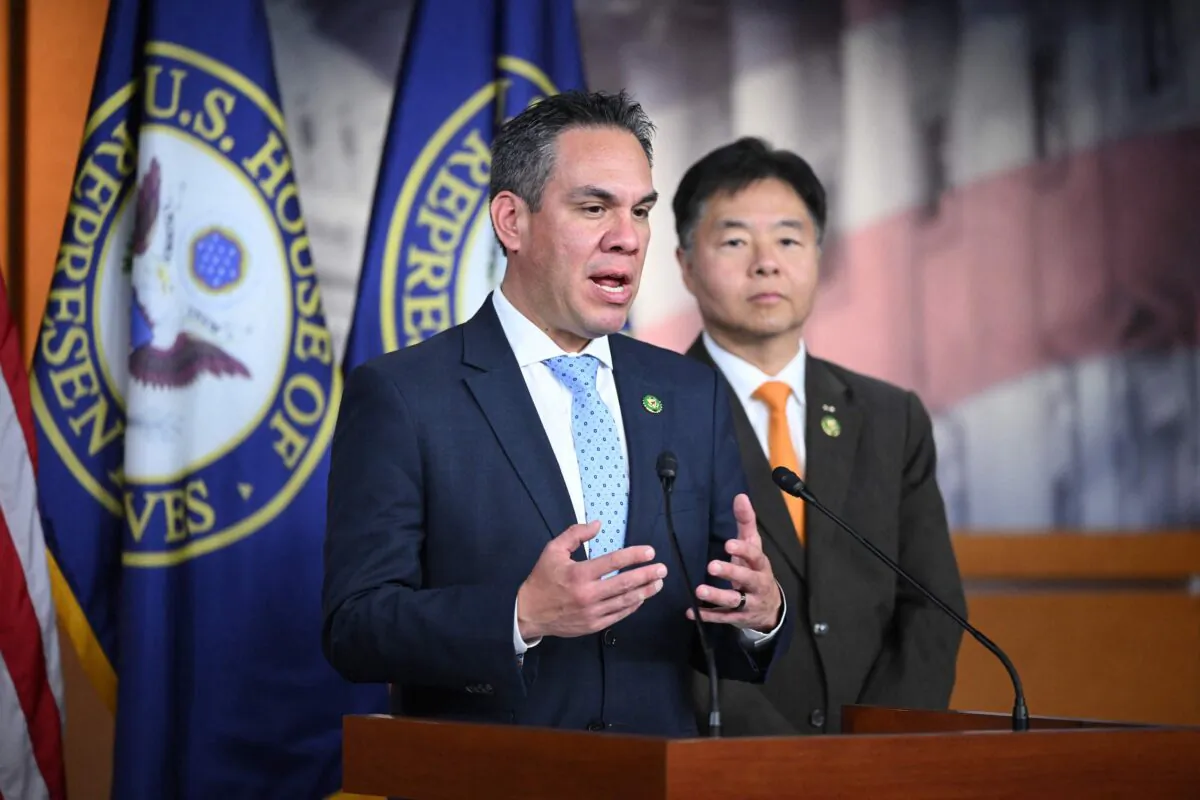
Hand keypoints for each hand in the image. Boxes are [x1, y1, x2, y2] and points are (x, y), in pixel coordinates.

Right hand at [517, 520, 665, 640]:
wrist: (529, 613)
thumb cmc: (542, 579)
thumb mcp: (553, 550)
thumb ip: (575, 534)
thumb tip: (598, 524)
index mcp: (579, 574)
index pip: (613, 562)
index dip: (634, 556)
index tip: (650, 552)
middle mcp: (588, 594)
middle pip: (625, 583)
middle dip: (647, 575)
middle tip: (662, 569)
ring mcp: (592, 612)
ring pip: (625, 601)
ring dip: (645, 591)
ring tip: (658, 583)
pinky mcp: (593, 625)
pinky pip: (618, 615)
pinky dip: (632, 606)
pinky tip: (641, 598)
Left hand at [687, 493, 781, 632]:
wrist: (770, 607)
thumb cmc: (756, 569)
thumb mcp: (753, 546)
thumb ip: (746, 522)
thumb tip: (740, 496)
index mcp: (760, 565)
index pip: (755, 556)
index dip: (743, 551)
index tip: (728, 544)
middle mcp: (757, 584)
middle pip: (747, 579)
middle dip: (730, 573)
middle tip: (711, 565)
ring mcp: (749, 603)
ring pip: (735, 601)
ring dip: (717, 596)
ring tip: (699, 590)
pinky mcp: (738, 617)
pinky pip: (723, 617)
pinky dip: (708, 615)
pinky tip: (691, 612)